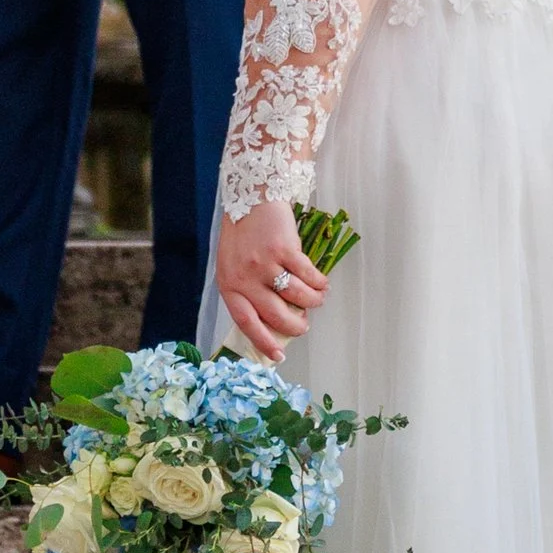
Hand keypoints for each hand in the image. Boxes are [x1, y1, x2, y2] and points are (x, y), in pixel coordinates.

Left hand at [216, 201, 328, 363]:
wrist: (251, 196)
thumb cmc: (242, 233)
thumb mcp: (233, 264)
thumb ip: (246, 289)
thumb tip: (271, 318)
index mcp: (230, 284)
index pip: (246, 322)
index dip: (263, 341)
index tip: (278, 356)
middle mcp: (245, 277)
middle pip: (275, 315)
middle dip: (295, 326)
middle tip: (304, 327)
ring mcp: (265, 263)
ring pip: (296, 297)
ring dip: (312, 302)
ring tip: (317, 300)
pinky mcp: (284, 250)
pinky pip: (308, 276)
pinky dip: (319, 283)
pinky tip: (322, 283)